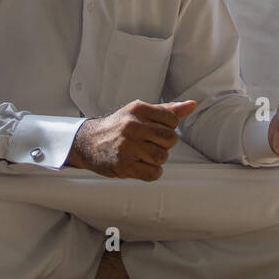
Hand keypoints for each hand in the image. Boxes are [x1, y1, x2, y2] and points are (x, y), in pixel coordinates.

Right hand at [65, 99, 195, 179]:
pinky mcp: (123, 166)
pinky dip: (152, 172)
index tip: (154, 131)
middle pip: (170, 139)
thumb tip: (191, 105)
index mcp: (138, 109)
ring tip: (143, 155)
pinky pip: (153, 173)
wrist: (88, 142)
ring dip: (157, 159)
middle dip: (164, 144)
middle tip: (149, 144)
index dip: (167, 128)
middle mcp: (132, 126)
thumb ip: (167, 110)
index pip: (172, 120)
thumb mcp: (139, 112)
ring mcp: (127, 146)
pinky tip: (141, 165)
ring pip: (162, 157)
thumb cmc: (118, 126)